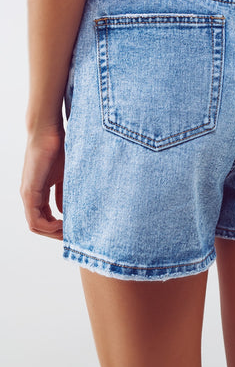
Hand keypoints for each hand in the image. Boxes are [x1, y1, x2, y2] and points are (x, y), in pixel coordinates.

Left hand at [20, 124, 64, 240]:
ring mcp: (28, 194)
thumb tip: (66, 211)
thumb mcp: (65, 175)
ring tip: (70, 232)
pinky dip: (49, 226)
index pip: (45, 218)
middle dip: (56, 233)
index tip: (75, 228)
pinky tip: (64, 223)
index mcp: (38, 192)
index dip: (59, 226)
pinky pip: (35, 219)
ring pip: (36, 225)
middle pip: (39, 225)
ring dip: (52, 232)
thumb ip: (64, 192)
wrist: (48, 130)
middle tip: (74, 236)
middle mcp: (30, 196)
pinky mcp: (29, 192)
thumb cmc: (58, 147)